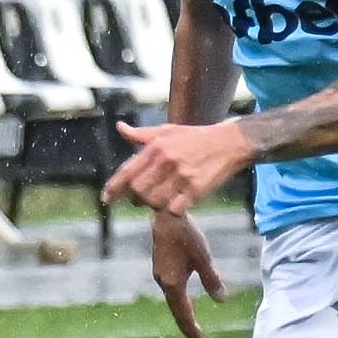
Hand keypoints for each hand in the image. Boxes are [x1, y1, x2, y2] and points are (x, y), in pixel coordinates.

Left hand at [101, 119, 251, 215]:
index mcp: (156, 147)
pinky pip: (174, 208)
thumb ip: (142, 134)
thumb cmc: (197, 137)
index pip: (127, 171)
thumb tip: (120, 127)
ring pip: (155, 201)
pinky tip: (176, 204)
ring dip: (154, 204)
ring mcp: (182, 175)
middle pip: (138, 190)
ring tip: (161, 198)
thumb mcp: (168, 131)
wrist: (231, 142)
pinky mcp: (197, 189)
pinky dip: (172, 209)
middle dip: (137, 198)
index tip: (106, 199)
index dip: (114, 188)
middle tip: (143, 198)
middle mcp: (167, 160)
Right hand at [148, 210, 227, 337]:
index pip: (183, 311)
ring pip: (172, 298)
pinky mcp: (160, 265)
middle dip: (186, 321)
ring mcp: (160, 273)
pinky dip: (178, 298)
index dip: (191, 326)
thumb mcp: (203, 258)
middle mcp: (164, 282)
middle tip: (195, 336)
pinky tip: (182, 295)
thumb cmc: (186, 235)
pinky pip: (170, 288)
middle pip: (176, 307)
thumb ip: (212, 279)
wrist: (165, 216)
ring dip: (181, 309)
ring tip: (189, 318)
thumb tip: (221, 300)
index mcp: (174, 283)